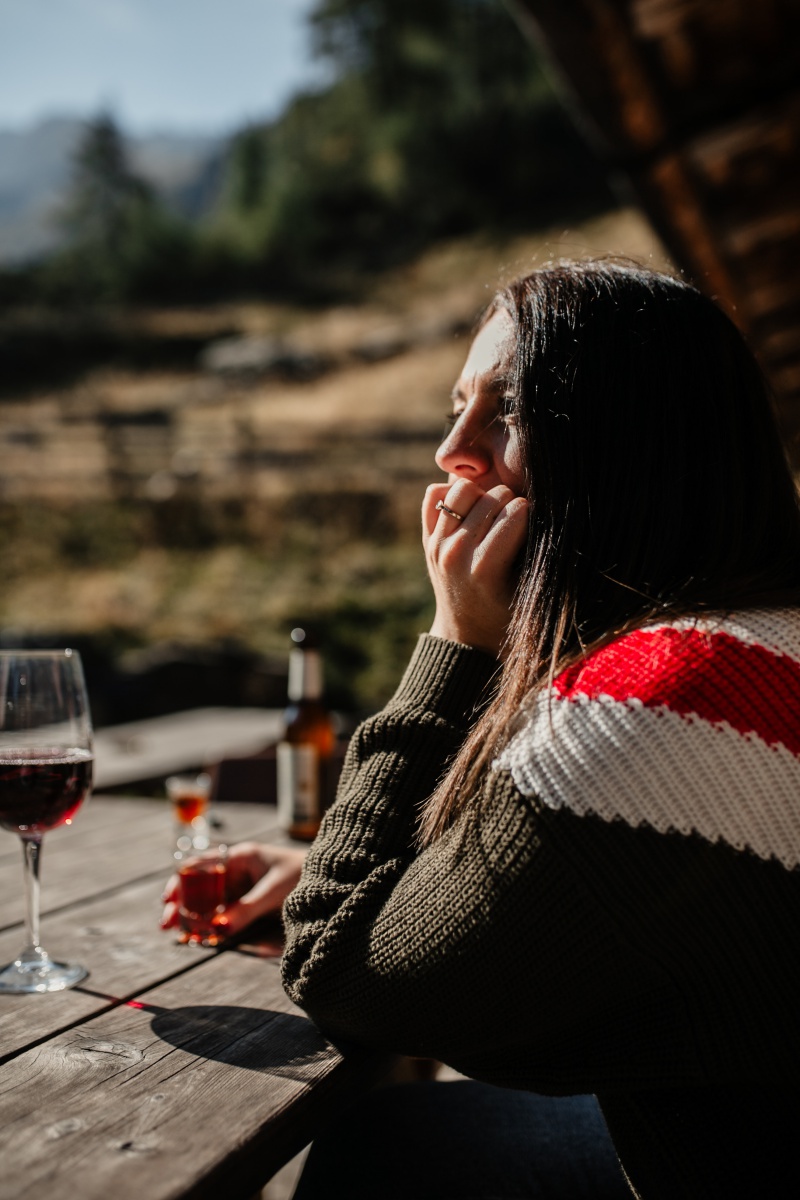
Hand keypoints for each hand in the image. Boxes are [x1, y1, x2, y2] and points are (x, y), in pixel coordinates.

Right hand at [161, 841, 306, 937]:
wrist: (333, 881)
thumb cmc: (304, 874)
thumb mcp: (274, 891)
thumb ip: (247, 909)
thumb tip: (220, 928)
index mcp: (241, 856)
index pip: (202, 865)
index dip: (181, 881)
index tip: (168, 899)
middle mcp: (237, 871)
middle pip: (201, 886)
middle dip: (182, 903)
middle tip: (167, 924)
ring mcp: (242, 888)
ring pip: (209, 902)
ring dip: (194, 917)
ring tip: (181, 935)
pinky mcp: (249, 904)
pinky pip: (224, 914)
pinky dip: (211, 925)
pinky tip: (202, 937)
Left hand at [423, 479, 527, 657]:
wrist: (466, 634)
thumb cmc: (507, 614)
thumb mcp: (531, 592)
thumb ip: (540, 554)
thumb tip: (557, 514)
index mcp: (485, 567)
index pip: (518, 511)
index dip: (534, 514)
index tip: (535, 529)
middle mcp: (456, 552)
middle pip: (494, 495)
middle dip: (512, 503)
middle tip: (516, 524)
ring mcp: (437, 543)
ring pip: (463, 487)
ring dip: (483, 495)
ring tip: (493, 514)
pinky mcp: (427, 538)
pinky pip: (435, 493)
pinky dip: (452, 496)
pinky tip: (470, 514)